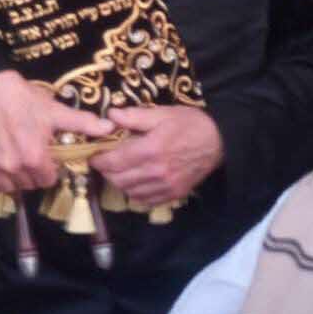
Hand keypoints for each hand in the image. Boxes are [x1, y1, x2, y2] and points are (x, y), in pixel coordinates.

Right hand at [0, 70, 114, 194]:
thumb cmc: (25, 99)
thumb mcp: (56, 110)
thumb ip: (83, 122)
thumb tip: (110, 128)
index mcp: (35, 158)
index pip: (48, 180)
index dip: (50, 169)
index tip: (47, 157)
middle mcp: (14, 167)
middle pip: (30, 184)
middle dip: (35, 173)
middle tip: (33, 155)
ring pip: (10, 187)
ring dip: (16, 179)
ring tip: (18, 160)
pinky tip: (1, 168)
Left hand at [90, 106, 222, 206]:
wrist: (219, 140)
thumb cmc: (189, 123)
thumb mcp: (162, 113)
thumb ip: (135, 116)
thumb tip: (110, 115)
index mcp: (151, 149)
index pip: (114, 161)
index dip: (98, 159)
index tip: (93, 154)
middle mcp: (156, 172)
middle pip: (118, 179)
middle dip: (106, 171)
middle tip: (104, 160)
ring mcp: (165, 186)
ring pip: (129, 191)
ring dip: (119, 182)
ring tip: (118, 169)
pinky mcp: (173, 194)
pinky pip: (145, 200)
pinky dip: (134, 193)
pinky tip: (135, 181)